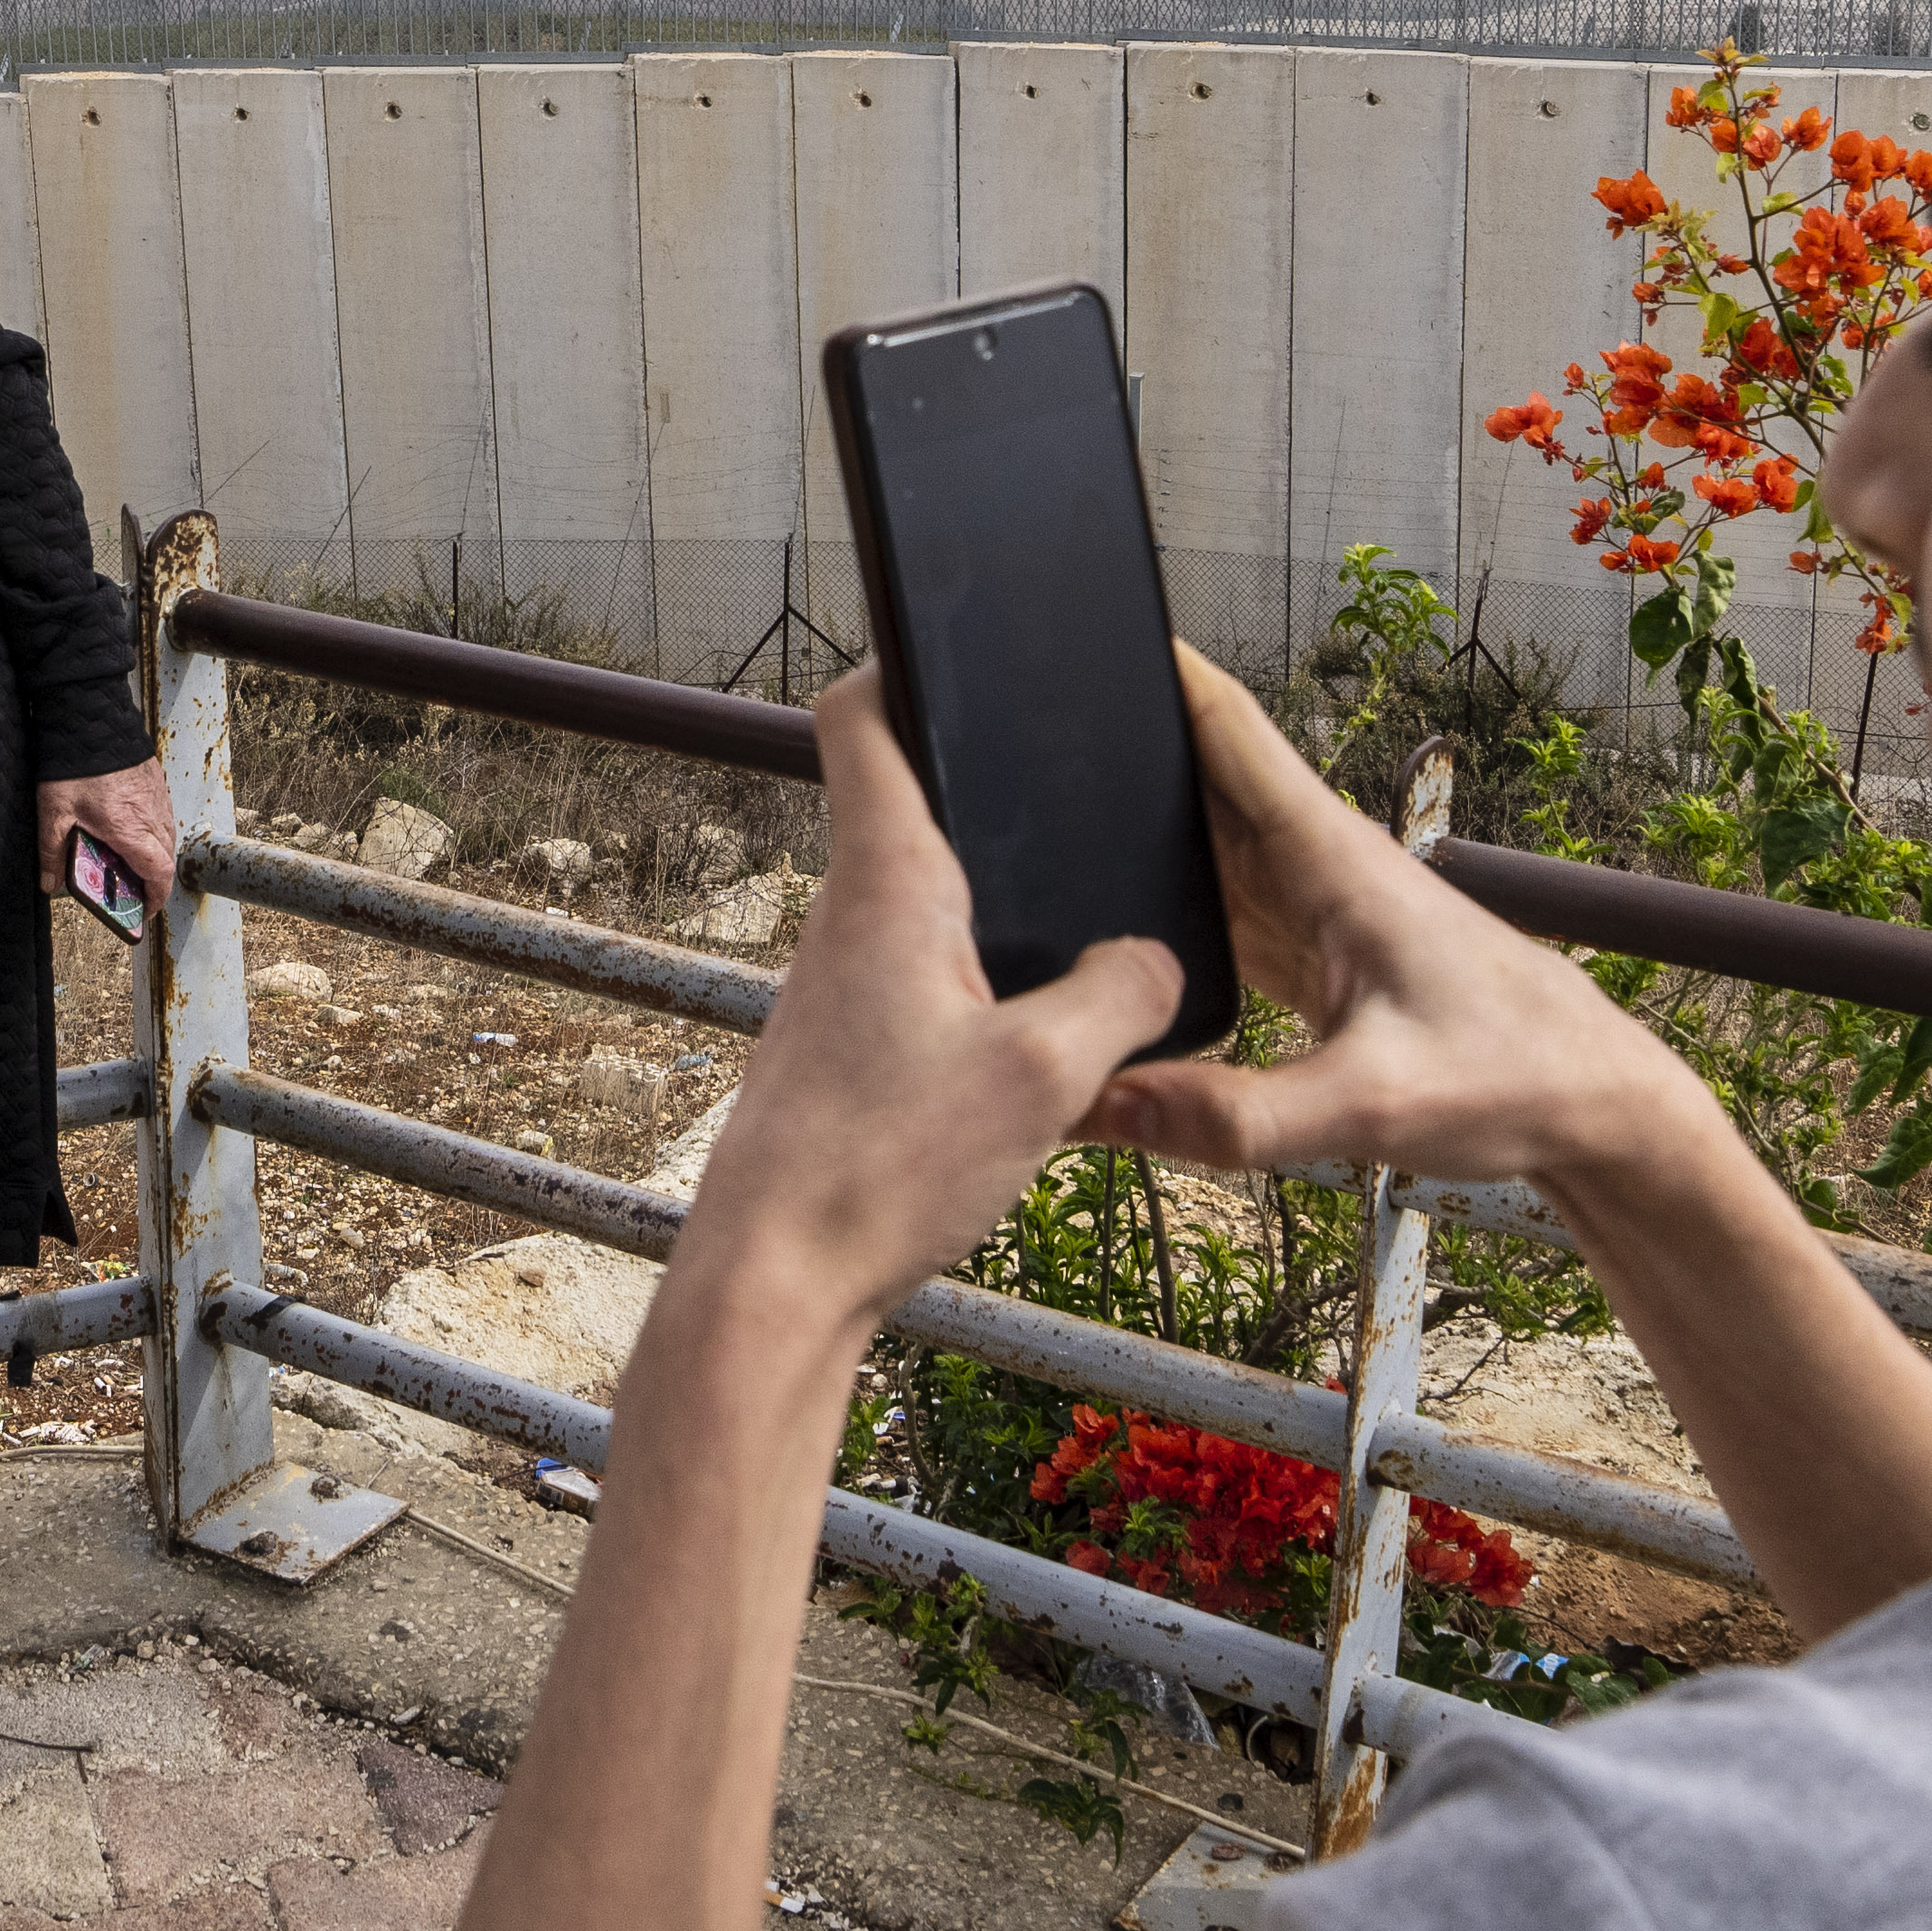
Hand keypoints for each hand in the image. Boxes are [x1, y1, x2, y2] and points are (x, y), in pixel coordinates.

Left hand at [38, 757, 176, 923]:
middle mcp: (151, 817)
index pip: (158, 874)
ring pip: (166, 838)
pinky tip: (130, 829)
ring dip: (154, 855)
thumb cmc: (74, 765)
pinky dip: (153, 832)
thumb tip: (49, 882)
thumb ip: (51, 853)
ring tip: (128, 861)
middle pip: (165, 859)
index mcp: (130, 831)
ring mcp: (157, 799)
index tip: (145, 908)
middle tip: (131, 889)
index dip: (155, 897)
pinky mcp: (156, 783)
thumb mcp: (54, 814)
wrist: (91, 717)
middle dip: (153, 880)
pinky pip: (163, 817)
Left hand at [665, 674, 1199, 1342]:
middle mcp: (846, 920)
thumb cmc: (880, 1169)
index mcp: (888, 885)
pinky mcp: (841, 1056)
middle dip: (983, 797)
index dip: (900, 664)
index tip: (956, 650)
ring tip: (1074, 936)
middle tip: (1069, 799)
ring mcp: (836, 990)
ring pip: (917, 911)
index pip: (858, 720)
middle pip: (904, 811)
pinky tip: (1029, 1050)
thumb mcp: (1045, 1075)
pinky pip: (918, 988)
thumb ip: (1122, 997)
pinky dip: (974, 992)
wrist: (774, 1280)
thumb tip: (1157, 963)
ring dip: (985, 911)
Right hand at [1085, 648, 1736, 1206]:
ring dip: (1133, 823)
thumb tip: (1107, 1105)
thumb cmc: (1514, 1080)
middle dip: (1116, 747)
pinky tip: (1112, 919)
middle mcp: (1317, 865)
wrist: (1596, 1109)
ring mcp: (1313, 908)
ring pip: (1201, 843)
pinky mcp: (1312, 956)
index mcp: (1332, 858)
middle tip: (1009, 725)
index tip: (1081, 622)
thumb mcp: (1373, 1109)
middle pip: (1196, 778)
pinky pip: (1219, 907)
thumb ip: (1239, 1116)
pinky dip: (1166, 904)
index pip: (1231, 728)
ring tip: (1030, 806)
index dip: (1159, 667)